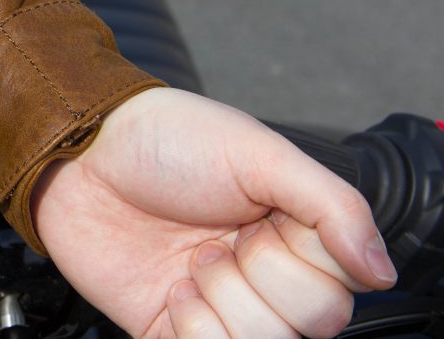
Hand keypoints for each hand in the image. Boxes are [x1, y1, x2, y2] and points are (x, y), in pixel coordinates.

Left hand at [31, 88, 396, 337]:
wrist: (78, 157)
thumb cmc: (162, 139)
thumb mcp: (256, 152)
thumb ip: (330, 204)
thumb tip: (379, 268)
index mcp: (291, 230)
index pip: (340, 288)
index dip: (299, 262)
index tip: (261, 223)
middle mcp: (260, 273)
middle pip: (309, 325)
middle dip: (256, 278)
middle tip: (218, 239)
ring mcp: (219, 305)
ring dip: (222, 302)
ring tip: (190, 260)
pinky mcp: (172, 331)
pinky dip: (194, 332)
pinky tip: (172, 291)